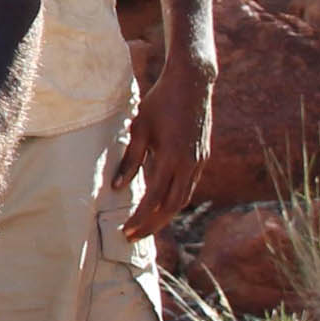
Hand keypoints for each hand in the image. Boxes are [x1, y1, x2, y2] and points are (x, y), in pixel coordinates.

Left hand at [119, 54, 215, 245]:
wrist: (193, 84)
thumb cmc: (160, 102)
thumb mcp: (139, 128)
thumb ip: (130, 159)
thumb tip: (117, 188)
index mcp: (171, 158)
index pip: (153, 199)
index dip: (139, 218)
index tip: (126, 231)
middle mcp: (188, 164)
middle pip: (170, 207)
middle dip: (151, 225)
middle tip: (133, 237)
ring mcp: (198, 161)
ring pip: (182, 199)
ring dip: (164, 215)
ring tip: (145, 225)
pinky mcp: (202, 157)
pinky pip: (188, 186)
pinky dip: (174, 200)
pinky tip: (161, 204)